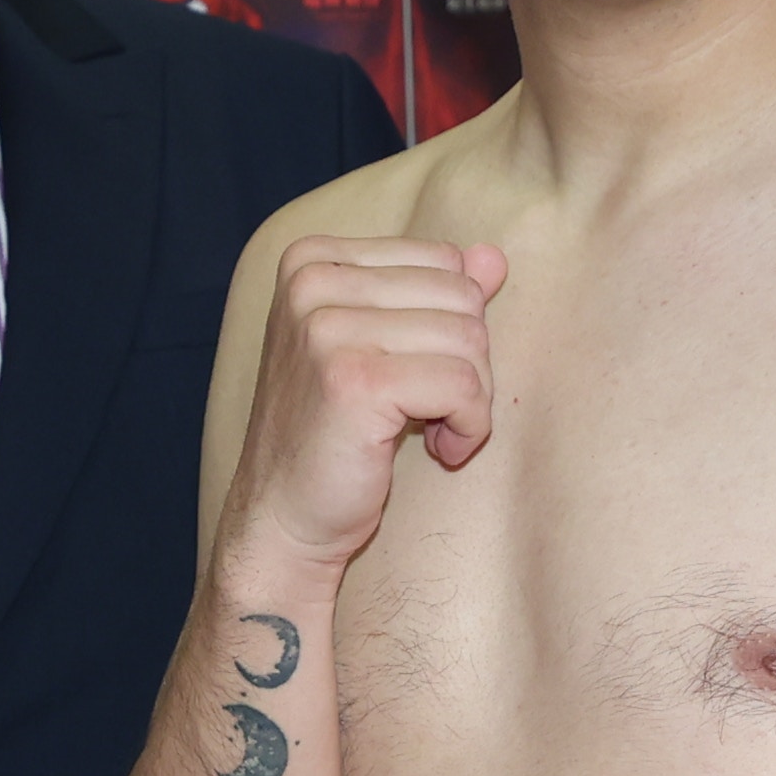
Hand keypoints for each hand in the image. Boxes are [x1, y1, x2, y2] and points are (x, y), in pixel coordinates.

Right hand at [223, 237, 500, 571]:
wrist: (282, 517)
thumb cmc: (332, 434)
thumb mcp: (380, 346)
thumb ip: (433, 295)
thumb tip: (493, 257)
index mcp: (312, 260)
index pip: (443, 260)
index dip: (451, 323)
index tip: (416, 373)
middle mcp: (312, 282)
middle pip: (461, 296)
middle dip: (467, 361)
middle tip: (427, 410)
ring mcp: (327, 329)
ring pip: (469, 339)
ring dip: (469, 400)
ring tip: (428, 431)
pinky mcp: (355, 381)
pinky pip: (464, 385)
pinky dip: (468, 427)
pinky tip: (438, 451)